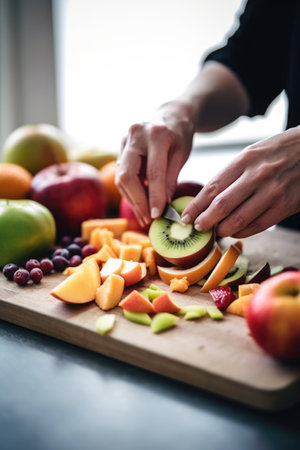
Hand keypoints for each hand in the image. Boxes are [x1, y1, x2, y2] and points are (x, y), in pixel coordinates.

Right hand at [116, 101, 194, 227]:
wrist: (170, 114)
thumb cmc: (180, 135)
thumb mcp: (182, 154)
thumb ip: (171, 179)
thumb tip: (163, 207)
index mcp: (157, 134)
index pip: (153, 172)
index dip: (154, 196)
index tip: (157, 215)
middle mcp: (135, 135)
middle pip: (128, 175)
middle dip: (137, 201)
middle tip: (147, 219)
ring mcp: (124, 140)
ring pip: (121, 177)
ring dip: (132, 199)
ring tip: (145, 215)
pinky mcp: (120, 147)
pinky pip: (122, 174)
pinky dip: (131, 191)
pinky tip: (140, 203)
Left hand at [182, 127, 299, 237]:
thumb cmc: (278, 151)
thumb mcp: (252, 153)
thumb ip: (232, 174)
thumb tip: (208, 199)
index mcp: (245, 160)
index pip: (212, 187)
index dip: (196, 206)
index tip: (186, 217)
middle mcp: (257, 176)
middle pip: (222, 206)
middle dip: (205, 221)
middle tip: (197, 228)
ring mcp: (272, 192)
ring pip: (239, 220)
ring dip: (223, 230)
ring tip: (215, 231)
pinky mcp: (285, 206)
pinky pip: (258, 226)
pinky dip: (243, 232)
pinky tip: (235, 232)